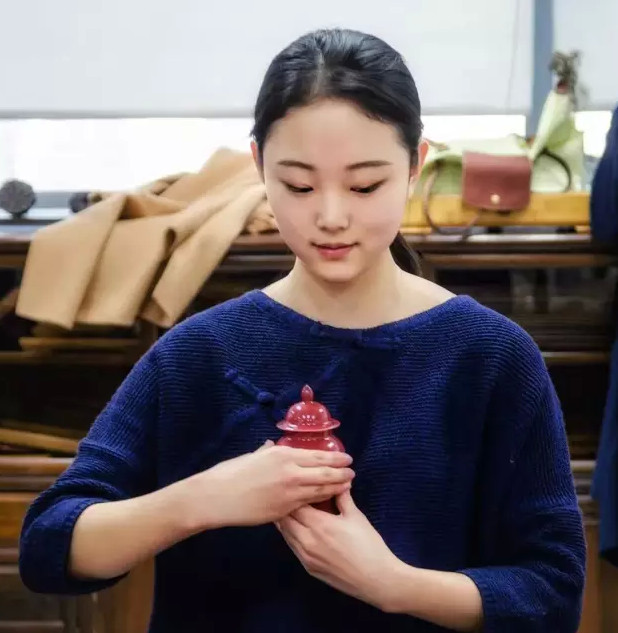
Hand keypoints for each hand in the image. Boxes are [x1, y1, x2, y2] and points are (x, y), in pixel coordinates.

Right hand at [183, 441, 354, 529]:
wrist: (217, 497)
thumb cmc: (231, 472)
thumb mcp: (253, 456)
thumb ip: (267, 452)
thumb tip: (272, 446)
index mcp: (284, 455)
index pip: (318, 456)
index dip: (336, 458)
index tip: (348, 458)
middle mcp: (291, 473)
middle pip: (325, 473)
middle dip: (342, 474)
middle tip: (352, 474)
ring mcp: (289, 494)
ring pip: (320, 490)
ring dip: (335, 488)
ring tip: (346, 486)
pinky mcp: (284, 511)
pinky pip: (307, 505)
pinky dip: (319, 501)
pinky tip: (326, 501)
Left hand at [276, 491, 401, 610]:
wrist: (375, 579)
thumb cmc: (368, 545)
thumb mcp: (355, 516)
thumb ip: (342, 497)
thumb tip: (338, 481)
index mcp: (319, 524)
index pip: (294, 504)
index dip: (295, 494)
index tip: (299, 487)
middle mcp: (307, 540)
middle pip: (285, 519)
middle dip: (287, 507)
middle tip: (293, 497)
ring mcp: (305, 556)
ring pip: (285, 534)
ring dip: (287, 521)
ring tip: (293, 510)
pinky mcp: (308, 568)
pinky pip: (292, 547)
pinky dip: (292, 535)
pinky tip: (299, 528)